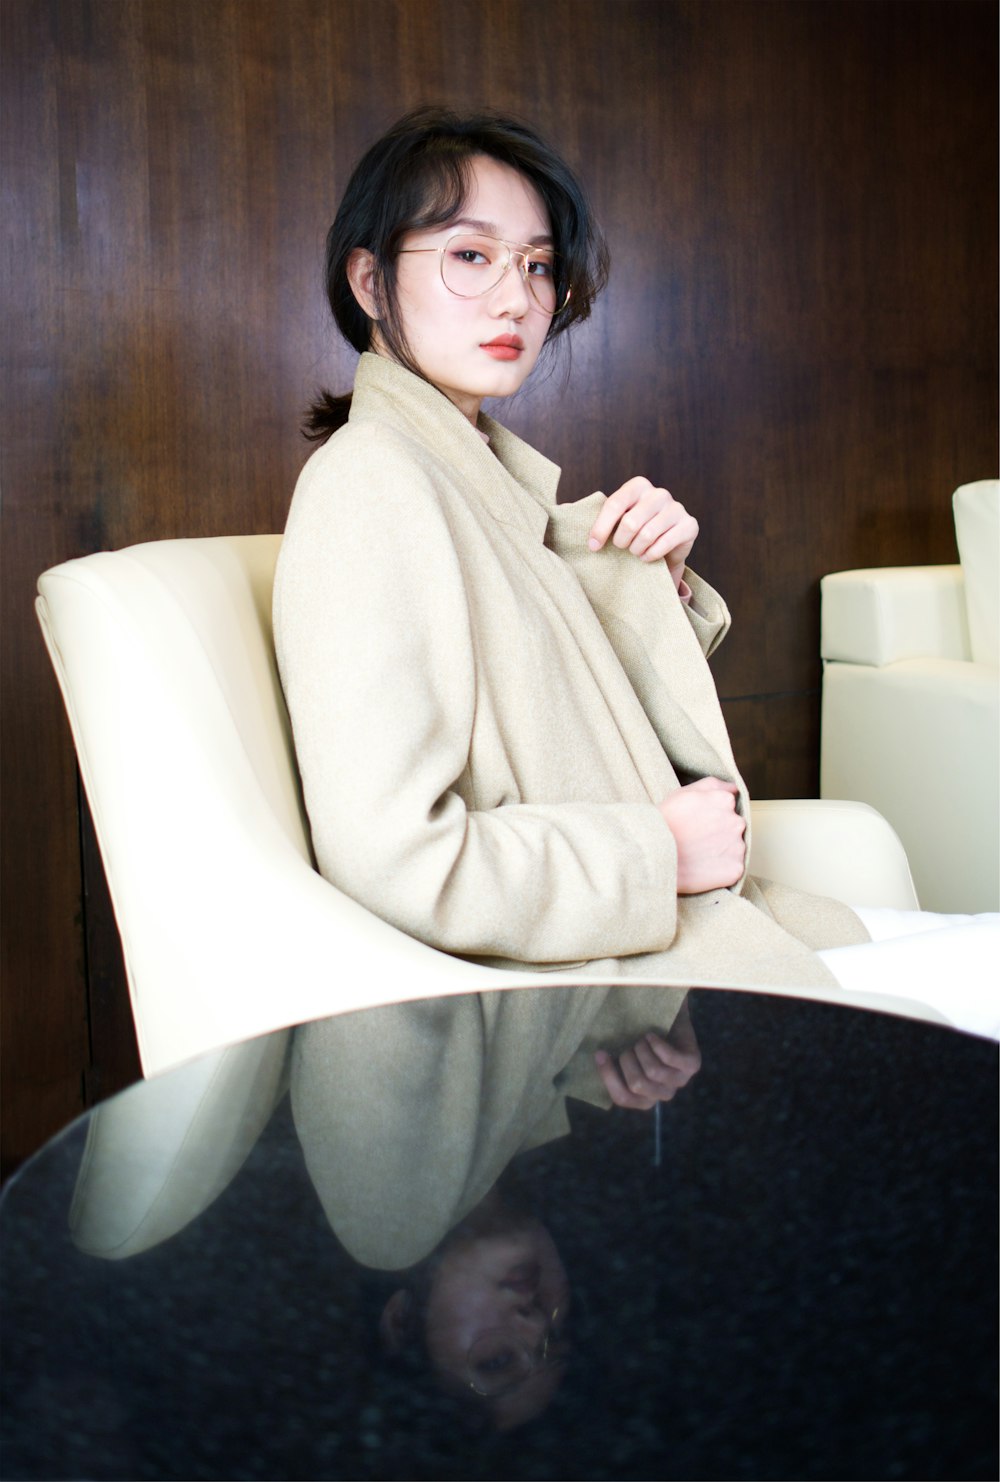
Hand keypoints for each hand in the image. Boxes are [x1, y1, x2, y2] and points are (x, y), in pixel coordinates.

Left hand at [587, 477, 697, 588]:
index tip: (593, 547)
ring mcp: (677, 508)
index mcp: (637, 486)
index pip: (614, 504)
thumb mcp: (610, 522)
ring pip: (647, 534)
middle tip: (622, 548)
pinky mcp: (689, 525)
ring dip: (636, 550)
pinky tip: (648, 558)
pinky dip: (651, 555)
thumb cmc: (631, 534)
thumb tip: (562, 510)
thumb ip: (588, 514)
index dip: (601, 528)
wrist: (663, 550)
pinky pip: (665, 544)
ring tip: (635, 553)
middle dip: (621, 542)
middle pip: (630, 522)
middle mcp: (659, 493)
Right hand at [595, 998, 700, 1109]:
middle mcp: (663, 1094)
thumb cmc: (642, 1038)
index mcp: (644, 1097)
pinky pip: (671, 1059)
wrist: (669, 1018)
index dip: (609, 1076)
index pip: (623, 1098)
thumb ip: (613, 1062)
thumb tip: (597, 1058)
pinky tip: (651, 1035)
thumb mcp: (626, 1051)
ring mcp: (680, 1081)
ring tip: (641, 1039)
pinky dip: (658, 1045)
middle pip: (637, 1084)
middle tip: (629, 1044)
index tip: (600, 1053)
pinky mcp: (692, 1065)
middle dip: (627, 1059)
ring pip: (653, 1072)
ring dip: (642, 1050)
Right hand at [658, 777, 745, 893]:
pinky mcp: (735, 869)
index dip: (711, 816)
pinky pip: (734, 869)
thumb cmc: (665, 823)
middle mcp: (736, 822)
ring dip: (721, 851)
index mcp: (725, 801)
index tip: (698, 823)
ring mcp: (737, 846)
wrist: (654, 854)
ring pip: (735, 848)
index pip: (728, 807)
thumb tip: (733, 788)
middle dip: (719, 833)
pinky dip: (722, 871)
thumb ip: (712, 784)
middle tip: (696, 840)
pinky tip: (703, 867)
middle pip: (733, 827)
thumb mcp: (683, 793)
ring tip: (698, 855)